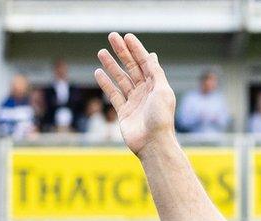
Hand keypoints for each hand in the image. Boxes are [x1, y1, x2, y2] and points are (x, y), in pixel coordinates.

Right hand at [95, 32, 176, 156]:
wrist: (153, 143)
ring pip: (121, 79)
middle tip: (112, 36)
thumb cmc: (161, 118)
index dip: (137, 49)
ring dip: (112, 65)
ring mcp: (134, 102)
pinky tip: (98, 72)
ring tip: (101, 51)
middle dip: (122, 52)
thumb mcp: (162, 91)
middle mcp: (146, 92)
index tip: (127, 36)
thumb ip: (156, 73)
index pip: (145, 63)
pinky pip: (113, 94)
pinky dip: (106, 83)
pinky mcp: (124, 112)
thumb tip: (152, 55)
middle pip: (132, 67)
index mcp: (157, 86)